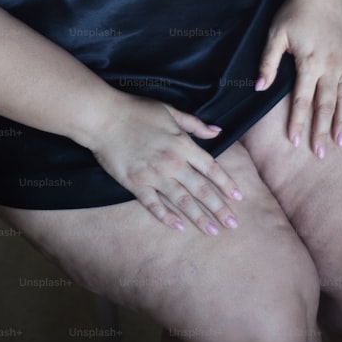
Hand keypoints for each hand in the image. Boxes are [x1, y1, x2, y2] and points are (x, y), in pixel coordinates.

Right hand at [85, 93, 242, 234]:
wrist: (103, 117)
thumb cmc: (136, 110)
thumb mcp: (170, 111)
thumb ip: (194, 124)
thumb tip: (217, 131)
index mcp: (183, 144)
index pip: (211, 168)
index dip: (226, 184)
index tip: (238, 198)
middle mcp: (173, 163)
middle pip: (201, 190)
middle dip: (219, 208)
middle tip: (233, 224)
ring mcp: (154, 175)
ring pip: (182, 201)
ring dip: (198, 217)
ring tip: (213, 231)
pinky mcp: (135, 184)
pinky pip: (154, 205)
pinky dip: (166, 217)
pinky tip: (178, 226)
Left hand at [255, 0, 341, 157]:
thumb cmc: (295, 11)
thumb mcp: (275, 34)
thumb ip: (268, 63)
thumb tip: (259, 88)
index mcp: (309, 64)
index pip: (302, 101)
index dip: (299, 123)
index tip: (296, 141)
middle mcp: (331, 67)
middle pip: (326, 105)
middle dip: (322, 131)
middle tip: (320, 153)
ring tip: (341, 141)